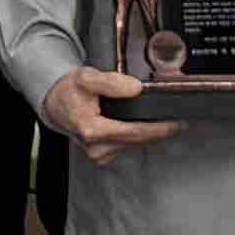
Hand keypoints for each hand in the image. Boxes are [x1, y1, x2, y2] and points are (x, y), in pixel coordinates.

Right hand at [40, 62, 176, 161]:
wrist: (56, 104)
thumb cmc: (70, 91)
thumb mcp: (87, 78)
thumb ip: (112, 82)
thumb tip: (135, 89)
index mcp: (92, 130)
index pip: (135, 133)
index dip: (159, 129)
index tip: (176, 123)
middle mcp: (96, 147)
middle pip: (138, 141)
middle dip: (159, 131)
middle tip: (177, 121)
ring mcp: (99, 154)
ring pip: (134, 145)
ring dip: (150, 134)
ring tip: (161, 121)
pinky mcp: (103, 156)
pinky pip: (128, 147)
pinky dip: (138, 137)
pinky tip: (140, 127)